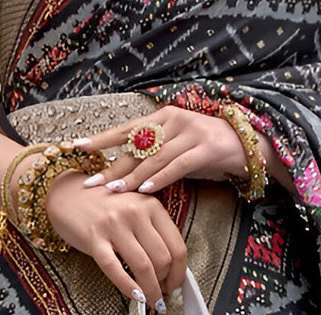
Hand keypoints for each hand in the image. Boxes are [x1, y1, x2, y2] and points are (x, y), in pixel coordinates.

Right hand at [43, 170, 187, 307]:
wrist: (67, 195)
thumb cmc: (104, 208)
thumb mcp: (135, 211)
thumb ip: (153, 233)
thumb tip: (170, 269)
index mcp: (151, 206)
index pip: (177, 246)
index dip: (179, 273)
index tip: (174, 286)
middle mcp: (135, 212)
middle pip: (163, 259)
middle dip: (165, 284)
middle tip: (160, 296)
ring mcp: (114, 225)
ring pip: (143, 267)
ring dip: (151, 291)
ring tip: (151, 302)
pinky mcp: (94, 238)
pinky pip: (115, 269)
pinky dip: (128, 288)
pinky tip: (135, 297)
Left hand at [75, 105, 248, 195]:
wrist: (243, 145)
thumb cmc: (205, 151)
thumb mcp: (176, 148)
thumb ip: (153, 156)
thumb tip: (123, 173)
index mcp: (162, 117)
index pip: (126, 128)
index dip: (101, 139)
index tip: (77, 148)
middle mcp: (173, 120)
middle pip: (136, 146)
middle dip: (112, 166)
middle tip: (91, 183)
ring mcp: (189, 131)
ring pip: (154, 157)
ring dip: (133, 176)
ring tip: (115, 191)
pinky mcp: (205, 147)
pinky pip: (177, 165)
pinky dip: (160, 178)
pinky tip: (145, 191)